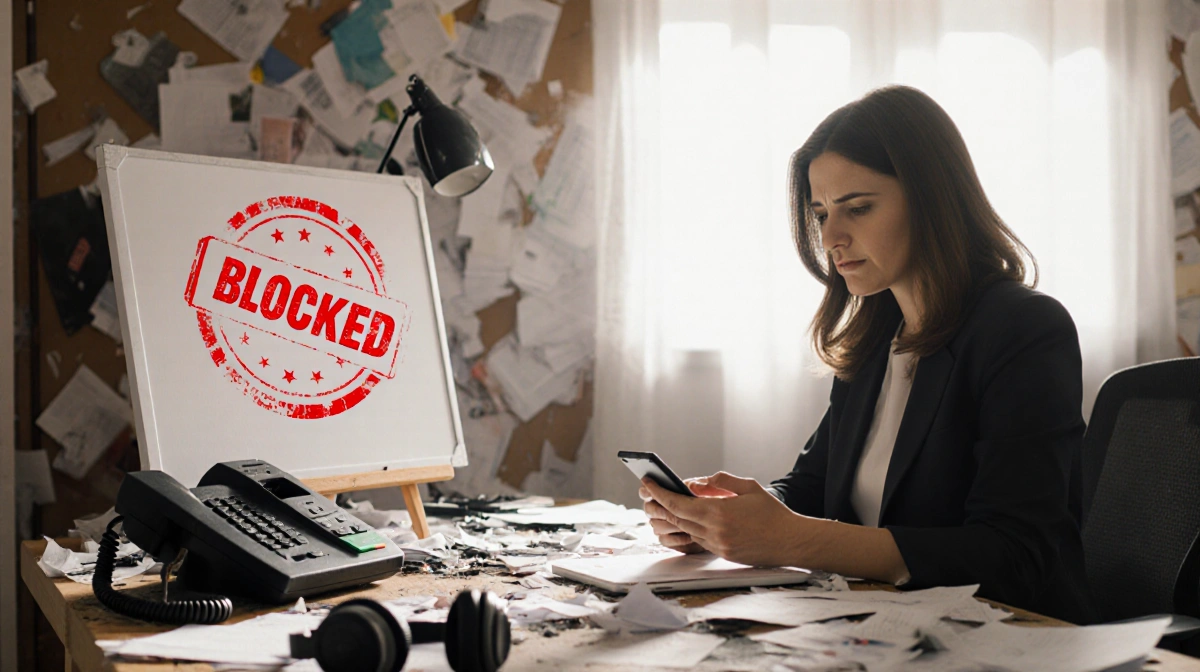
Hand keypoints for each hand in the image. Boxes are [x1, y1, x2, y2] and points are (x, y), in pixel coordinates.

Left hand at [642, 472, 811, 566]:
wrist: (791, 541)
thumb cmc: (772, 512)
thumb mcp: (748, 486)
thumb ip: (719, 482)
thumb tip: (695, 483)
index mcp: (718, 512)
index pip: (677, 503)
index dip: (659, 493)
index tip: (647, 484)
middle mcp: (714, 532)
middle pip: (676, 519)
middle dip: (660, 505)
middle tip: (649, 493)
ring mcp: (717, 546)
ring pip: (686, 530)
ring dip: (675, 517)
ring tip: (666, 504)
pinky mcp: (723, 555)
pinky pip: (699, 540)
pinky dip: (692, 528)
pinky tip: (690, 519)